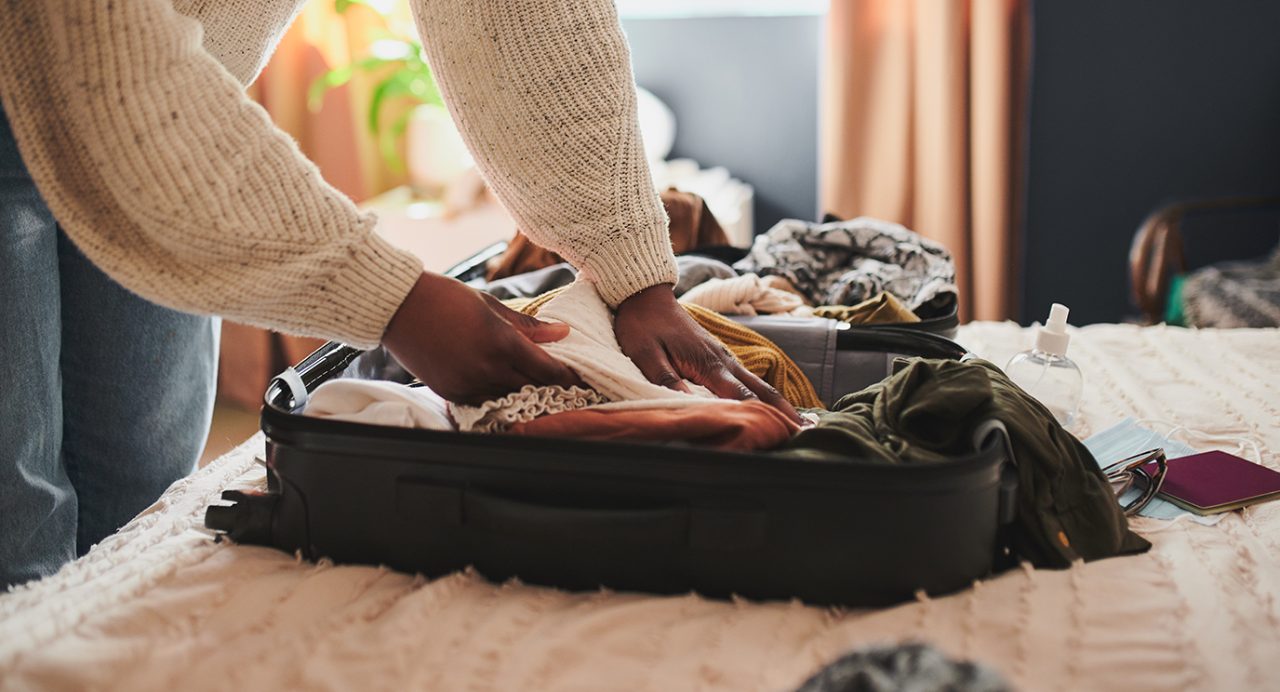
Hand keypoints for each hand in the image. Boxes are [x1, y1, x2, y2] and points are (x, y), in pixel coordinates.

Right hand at [382, 272, 581, 403]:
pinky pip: (484, 403)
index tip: (580, 379)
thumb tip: (563, 332)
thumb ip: (529, 325)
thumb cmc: (446, 298)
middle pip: (532, 389)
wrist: (399, 307)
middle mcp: (487, 368)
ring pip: (509, 399)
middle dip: (551, 389)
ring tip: (539, 392)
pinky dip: (498, 398)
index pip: (547, 370)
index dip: (568, 377)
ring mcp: (468, 384)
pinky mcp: (451, 393)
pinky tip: (506, 391)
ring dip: (525, 396)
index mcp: (502, 342)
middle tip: (567, 389)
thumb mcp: (491, 305)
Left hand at [614, 283, 801, 422]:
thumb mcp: (646, 356)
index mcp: (708, 364)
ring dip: (777, 403)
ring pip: (757, 383)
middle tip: (805, 432)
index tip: (781, 434)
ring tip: (796, 424)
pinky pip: (747, 378)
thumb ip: (667, 381)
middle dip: (783, 412)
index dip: (762, 417)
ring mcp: (723, 356)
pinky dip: (763, 393)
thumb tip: (689, 406)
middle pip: (760, 390)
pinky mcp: (718, 355)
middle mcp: (723, 360)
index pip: (742, 396)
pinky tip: (769, 405)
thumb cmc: (643, 327)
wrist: (645, 296)